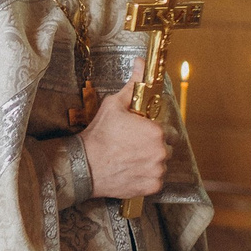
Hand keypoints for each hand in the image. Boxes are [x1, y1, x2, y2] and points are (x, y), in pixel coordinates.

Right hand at [81, 68, 167, 199]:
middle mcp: (161, 152)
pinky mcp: (151, 187)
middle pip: (166, 147)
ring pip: (161, 164)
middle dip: (153, 146)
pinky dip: (146, 177)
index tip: (139, 133)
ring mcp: (157, 171)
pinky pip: (155, 180)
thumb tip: (141, 64)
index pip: (166, 130)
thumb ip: (133, 85)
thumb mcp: (114, 105)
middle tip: (133, 146)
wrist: (83, 166)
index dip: (153, 131)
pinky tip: (130, 170)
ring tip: (130, 158)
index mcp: (156, 131)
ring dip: (151, 161)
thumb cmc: (99, 134)